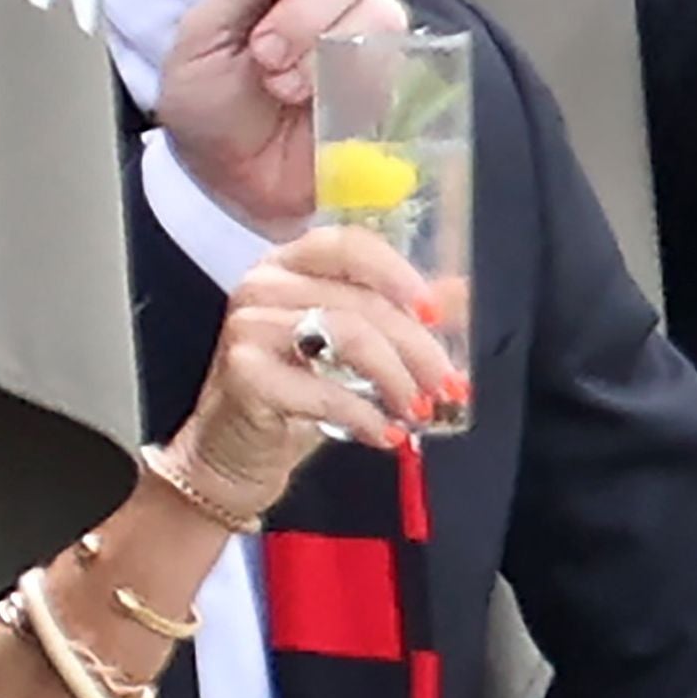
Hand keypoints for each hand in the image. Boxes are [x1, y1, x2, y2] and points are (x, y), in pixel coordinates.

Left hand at [153, 0, 385, 234]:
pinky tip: (319, 102)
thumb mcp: (201, 37)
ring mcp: (362, 37)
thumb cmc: (208, 108)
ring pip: (379, 11)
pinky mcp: (388, 80)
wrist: (230, 181)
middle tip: (264, 55)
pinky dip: (355, 79)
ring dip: (326, 50)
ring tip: (285, 86)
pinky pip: (396, 59)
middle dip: (302, 14)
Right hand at [174, 226, 463, 505]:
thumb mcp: (354, 349)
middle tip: (449, 384)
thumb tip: (460, 294)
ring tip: (418, 410)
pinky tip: (385, 434)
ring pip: (348, 335)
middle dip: (418, 347)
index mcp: (292, 265)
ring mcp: (249, 325)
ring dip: (397, 378)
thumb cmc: (298, 393)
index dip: (398, 273)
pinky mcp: (244, 372)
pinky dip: (364, 415)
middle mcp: (265, 285)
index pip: (349, 245)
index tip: (435, 312)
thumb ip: (400, 317)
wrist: (236, 452)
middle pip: (362, 300)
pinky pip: (323, 389)